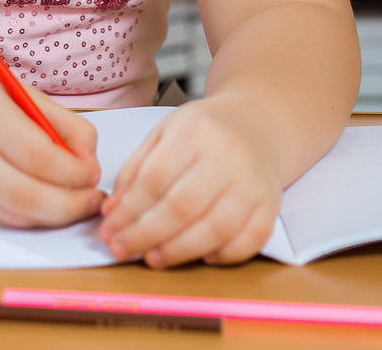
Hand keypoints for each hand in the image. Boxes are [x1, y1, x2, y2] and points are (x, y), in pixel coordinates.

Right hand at [0, 78, 101, 228]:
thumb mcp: (32, 98)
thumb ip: (69, 127)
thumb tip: (91, 164)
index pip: (38, 155)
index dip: (74, 171)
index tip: (94, 173)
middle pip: (27, 195)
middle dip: (70, 204)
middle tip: (93, 199)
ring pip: (19, 215)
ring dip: (58, 216)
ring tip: (80, 202)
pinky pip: (10, 220)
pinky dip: (39, 217)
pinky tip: (54, 205)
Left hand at [98, 97, 280, 267]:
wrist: (258, 124)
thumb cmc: (205, 131)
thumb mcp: (164, 133)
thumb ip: (136, 169)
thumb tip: (112, 212)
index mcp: (194, 131)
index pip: (155, 178)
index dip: (128, 210)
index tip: (109, 230)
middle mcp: (227, 155)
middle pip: (182, 206)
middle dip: (146, 234)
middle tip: (122, 249)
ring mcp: (252, 182)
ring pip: (215, 228)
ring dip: (179, 251)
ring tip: (153, 258)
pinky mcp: (271, 204)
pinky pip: (250, 239)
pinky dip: (225, 255)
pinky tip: (202, 257)